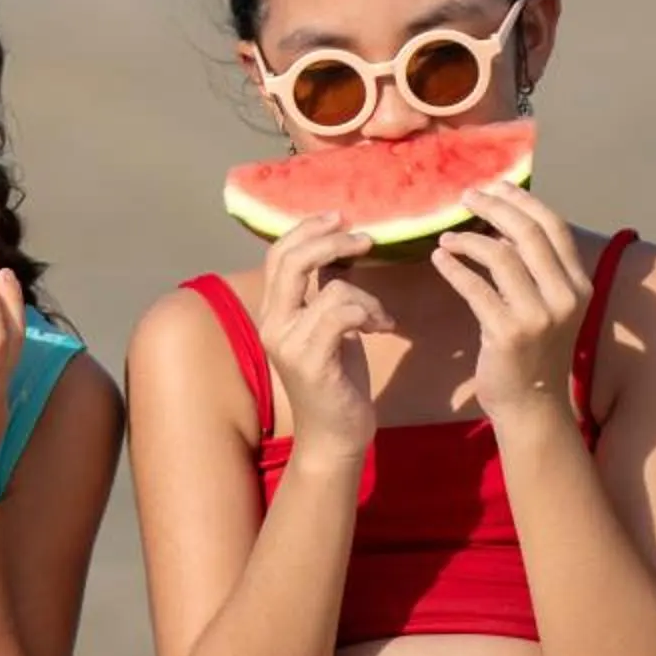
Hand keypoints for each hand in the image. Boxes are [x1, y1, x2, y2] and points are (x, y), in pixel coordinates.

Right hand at [255, 215, 389, 457]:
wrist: (336, 437)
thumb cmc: (337, 381)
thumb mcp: (330, 326)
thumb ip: (325, 290)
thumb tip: (340, 247)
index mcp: (274, 313)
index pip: (278, 254)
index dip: (307, 229)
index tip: (340, 217)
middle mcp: (273, 325)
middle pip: (292, 261)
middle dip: (332, 240)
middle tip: (365, 238)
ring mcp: (289, 344)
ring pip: (332, 289)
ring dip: (368, 297)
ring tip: (381, 319)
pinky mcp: (311, 362)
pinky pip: (344, 315)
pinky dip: (371, 314)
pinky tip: (382, 329)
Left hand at [429, 181, 592, 432]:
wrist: (531, 405)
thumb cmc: (534, 350)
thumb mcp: (547, 305)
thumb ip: (535, 267)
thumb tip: (503, 221)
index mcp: (579, 284)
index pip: (553, 226)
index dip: (522, 200)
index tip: (495, 185)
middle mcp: (565, 296)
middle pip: (527, 233)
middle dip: (494, 207)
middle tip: (466, 197)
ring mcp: (538, 316)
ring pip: (500, 256)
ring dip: (468, 239)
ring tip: (447, 237)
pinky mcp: (508, 333)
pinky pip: (475, 287)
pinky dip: (453, 268)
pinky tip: (440, 259)